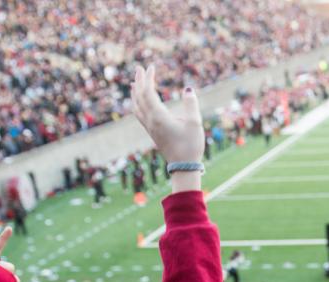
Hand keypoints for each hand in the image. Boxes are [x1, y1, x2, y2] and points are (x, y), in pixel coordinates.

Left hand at [132, 65, 203, 191]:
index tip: (151, 67)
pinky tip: (139, 103)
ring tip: (135, 83)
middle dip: (139, 82)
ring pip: (137, 106)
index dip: (148, 79)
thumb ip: (191, 104)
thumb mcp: (194, 123)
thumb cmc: (190, 145)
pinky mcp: (152, 133)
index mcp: (158, 116)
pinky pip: (139, 114)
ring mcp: (149, 127)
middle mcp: (150, 121)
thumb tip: (188, 89)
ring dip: (135, 93)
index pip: (148, 92)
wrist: (183, 166)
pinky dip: (137, 104)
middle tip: (139, 68)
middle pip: (139, 97)